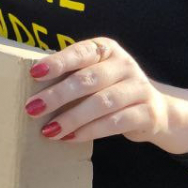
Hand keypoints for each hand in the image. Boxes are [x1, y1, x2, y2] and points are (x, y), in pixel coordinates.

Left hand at [24, 38, 187, 152]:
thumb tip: (33, 87)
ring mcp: (138, 88)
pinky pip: (114, 123)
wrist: (155, 111)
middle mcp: (125, 65)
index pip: (81, 52)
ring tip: (48, 130)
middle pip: (87, 80)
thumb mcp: (94, 75)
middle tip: (32, 108)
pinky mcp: (147, 113)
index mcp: (107, 49)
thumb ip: (71, 76)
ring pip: (101, 103)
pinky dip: (89, 132)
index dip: (58, 62)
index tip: (34, 73)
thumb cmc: (110, 89)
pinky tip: (70, 137)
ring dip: (71, 118)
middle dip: (57, 95)